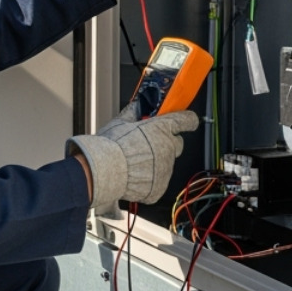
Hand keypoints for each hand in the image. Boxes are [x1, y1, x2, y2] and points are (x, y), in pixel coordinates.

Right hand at [66, 103, 198, 206]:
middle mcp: (168, 148)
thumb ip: (134, 111)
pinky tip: (134, 175)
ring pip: (166, 163)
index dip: (187, 120)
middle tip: (148, 144)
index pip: (186, 120)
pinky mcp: (159, 187)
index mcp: (161, 128)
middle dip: (166, 143)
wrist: (104, 170)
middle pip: (176, 143)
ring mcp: (165, 169)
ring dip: (155, 162)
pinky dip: (149, 180)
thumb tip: (138, 104)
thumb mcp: (120, 121)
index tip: (187, 120)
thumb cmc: (110, 145)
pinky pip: (158, 181)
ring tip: (134, 162)